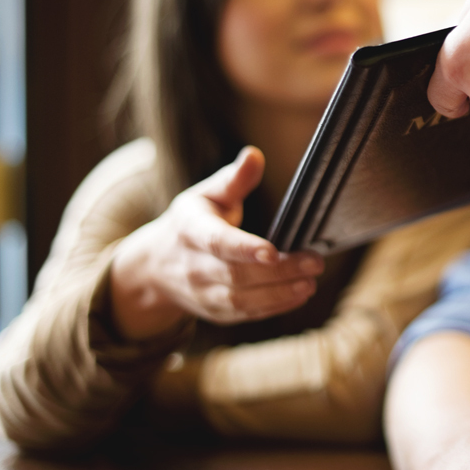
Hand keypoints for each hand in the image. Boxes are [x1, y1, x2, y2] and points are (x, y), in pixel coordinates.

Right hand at [109, 146, 322, 340]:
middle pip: (236, 274)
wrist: (154, 267)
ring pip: (241, 300)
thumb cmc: (191, 222)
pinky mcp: (215, 312)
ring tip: (310, 283)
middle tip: (314, 262)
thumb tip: (254, 155)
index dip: (244, 248)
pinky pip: (245, 314)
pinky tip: (300, 295)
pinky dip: (274, 307)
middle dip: (278, 272)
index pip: (217, 242)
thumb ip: (233, 179)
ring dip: (279, 294)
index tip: (273, 250)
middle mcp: (193, 267)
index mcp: (190, 231)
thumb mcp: (205, 195)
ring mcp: (202, 294)